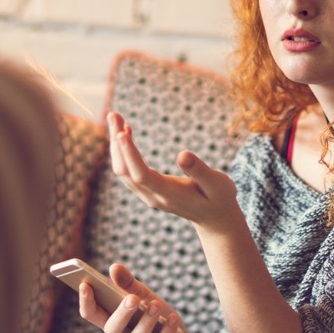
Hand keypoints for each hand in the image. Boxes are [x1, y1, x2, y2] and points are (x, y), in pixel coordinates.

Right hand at [77, 262, 198, 332]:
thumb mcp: (145, 298)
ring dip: (145, 322)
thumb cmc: (159, 319)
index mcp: (113, 324)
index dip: (86, 301)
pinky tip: (172, 319)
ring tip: (156, 305)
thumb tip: (114, 267)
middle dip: (121, 313)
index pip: (92, 315)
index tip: (85, 283)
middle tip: (133, 298)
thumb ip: (129, 284)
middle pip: (111, 329)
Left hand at [108, 112, 240, 231]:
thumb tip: (182, 154)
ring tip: (116, 118)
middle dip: (117, 142)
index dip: (130, 155)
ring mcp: (147, 195)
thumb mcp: (217, 184)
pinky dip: (122, 151)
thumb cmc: (219, 198)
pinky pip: (127, 171)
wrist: (214, 219)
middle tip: (114, 114)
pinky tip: (125, 133)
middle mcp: (153, 197)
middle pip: (124, 171)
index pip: (142, 175)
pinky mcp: (147, 190)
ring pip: (122, 170)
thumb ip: (200, 170)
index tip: (122, 132)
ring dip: (116, 144)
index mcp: (169, 195)